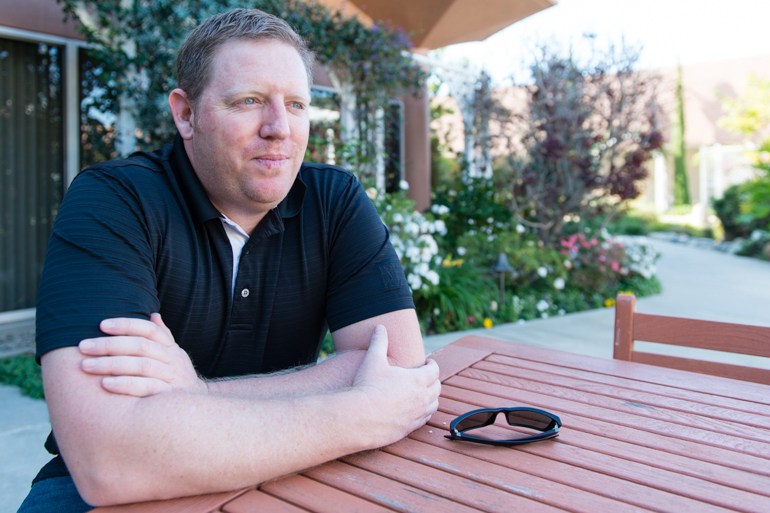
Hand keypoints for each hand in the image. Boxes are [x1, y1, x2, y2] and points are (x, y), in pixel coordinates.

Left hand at [79, 313, 207, 396]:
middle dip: (109, 345)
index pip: (148, 329)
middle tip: (83, 347)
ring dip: (111, 364)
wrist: (198, 408)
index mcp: (170, 348)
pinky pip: (146, 388)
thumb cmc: (178, 379)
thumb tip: (153, 315)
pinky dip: (125, 385)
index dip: (126, 325)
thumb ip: (163, 337)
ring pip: (141, 365)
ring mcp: (172, 377)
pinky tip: (105, 384)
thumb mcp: (175, 356)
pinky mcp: (169, 396)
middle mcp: (172, 359)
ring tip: (86, 366)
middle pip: (140, 346)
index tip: (101, 325)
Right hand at [352, 325, 440, 447]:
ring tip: (424, 393)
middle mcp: (422, 398)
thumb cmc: (367, 386)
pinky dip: (424, 413)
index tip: (428, 362)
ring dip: (431, 397)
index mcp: (417, 379)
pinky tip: (416, 411)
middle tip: (427, 377)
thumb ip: (379, 342)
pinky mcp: (409, 428)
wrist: (360, 417)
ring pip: (433, 405)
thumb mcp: (373, 360)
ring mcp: (417, 414)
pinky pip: (424, 420)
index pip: (434, 370)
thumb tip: (380, 327)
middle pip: (437, 388)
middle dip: (433, 380)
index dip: (432, 365)